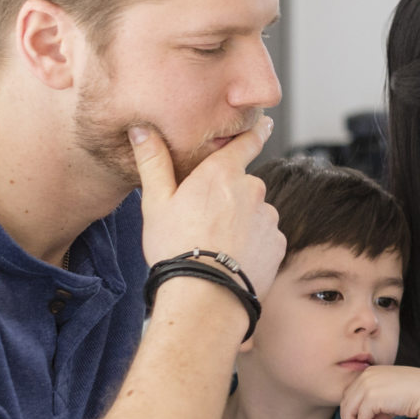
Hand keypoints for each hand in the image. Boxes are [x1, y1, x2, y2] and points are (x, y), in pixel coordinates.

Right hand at [132, 117, 285, 297]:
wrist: (205, 295)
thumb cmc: (175, 246)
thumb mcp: (156, 202)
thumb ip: (153, 162)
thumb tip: (141, 130)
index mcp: (222, 173)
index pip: (247, 141)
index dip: (255, 131)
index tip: (263, 123)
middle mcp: (252, 189)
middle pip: (244, 185)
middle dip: (230, 197)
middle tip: (204, 221)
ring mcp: (268, 217)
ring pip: (254, 213)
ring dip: (241, 222)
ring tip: (215, 245)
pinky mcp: (277, 243)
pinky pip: (265, 238)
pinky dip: (252, 245)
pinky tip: (232, 259)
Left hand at [337, 365, 419, 418]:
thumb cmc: (416, 395)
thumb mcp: (393, 397)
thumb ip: (378, 406)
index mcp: (371, 372)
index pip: (351, 393)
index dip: (353, 411)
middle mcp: (366, 375)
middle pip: (346, 402)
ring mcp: (368, 385)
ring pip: (349, 410)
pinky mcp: (372, 396)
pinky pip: (360, 418)